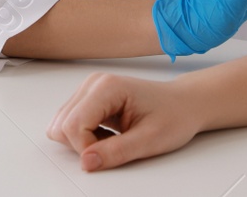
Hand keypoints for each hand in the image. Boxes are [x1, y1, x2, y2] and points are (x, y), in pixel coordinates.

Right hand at [48, 72, 201, 171]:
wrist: (184, 104)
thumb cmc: (173, 116)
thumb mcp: (150, 140)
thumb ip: (116, 152)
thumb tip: (86, 162)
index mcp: (106, 87)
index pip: (72, 125)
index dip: (86, 149)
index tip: (108, 155)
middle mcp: (92, 84)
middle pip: (62, 125)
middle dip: (82, 146)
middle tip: (114, 147)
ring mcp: (89, 90)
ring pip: (62, 125)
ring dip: (83, 142)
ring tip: (112, 140)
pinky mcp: (88, 99)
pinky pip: (70, 124)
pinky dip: (85, 137)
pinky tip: (108, 135)